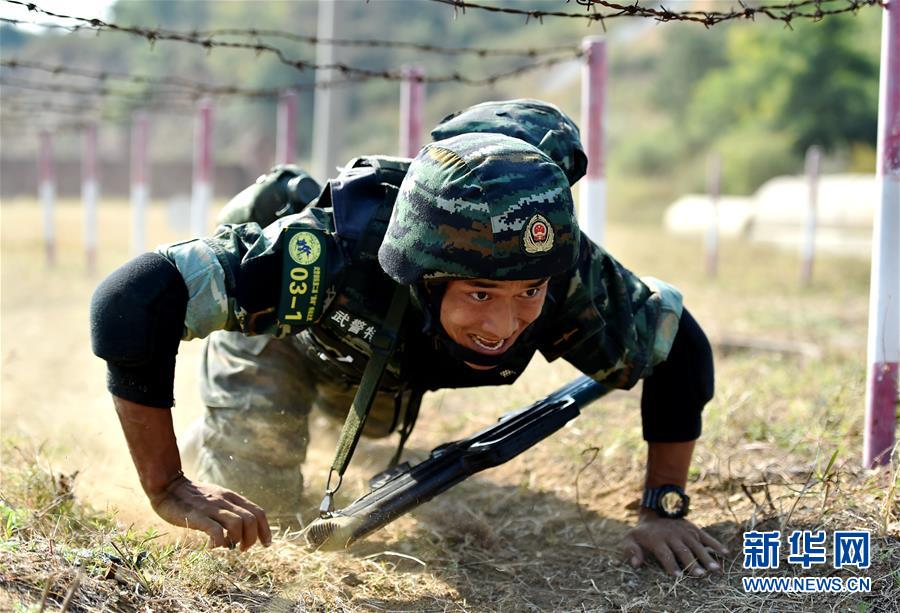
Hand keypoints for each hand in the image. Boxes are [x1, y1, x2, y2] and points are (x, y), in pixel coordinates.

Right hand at [149, 473, 271, 551]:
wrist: (167, 485)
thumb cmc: (192, 496)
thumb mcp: (216, 497)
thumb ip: (229, 508)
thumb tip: (242, 528)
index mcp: (231, 497)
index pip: (258, 512)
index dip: (265, 530)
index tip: (266, 543)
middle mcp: (224, 500)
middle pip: (251, 519)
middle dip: (252, 538)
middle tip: (242, 549)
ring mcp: (211, 507)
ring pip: (237, 523)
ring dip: (237, 540)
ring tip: (228, 547)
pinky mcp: (196, 515)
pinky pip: (215, 530)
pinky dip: (218, 542)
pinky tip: (212, 547)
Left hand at [621, 512, 727, 576]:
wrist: (654, 512)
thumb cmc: (642, 533)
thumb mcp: (630, 538)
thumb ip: (630, 550)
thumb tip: (635, 563)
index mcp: (657, 540)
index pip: (665, 553)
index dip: (670, 564)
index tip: (676, 576)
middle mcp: (673, 535)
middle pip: (683, 550)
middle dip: (691, 563)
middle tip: (700, 575)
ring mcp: (685, 531)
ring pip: (696, 545)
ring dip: (706, 557)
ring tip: (715, 569)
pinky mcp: (693, 529)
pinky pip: (706, 536)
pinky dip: (716, 544)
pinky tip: (726, 553)